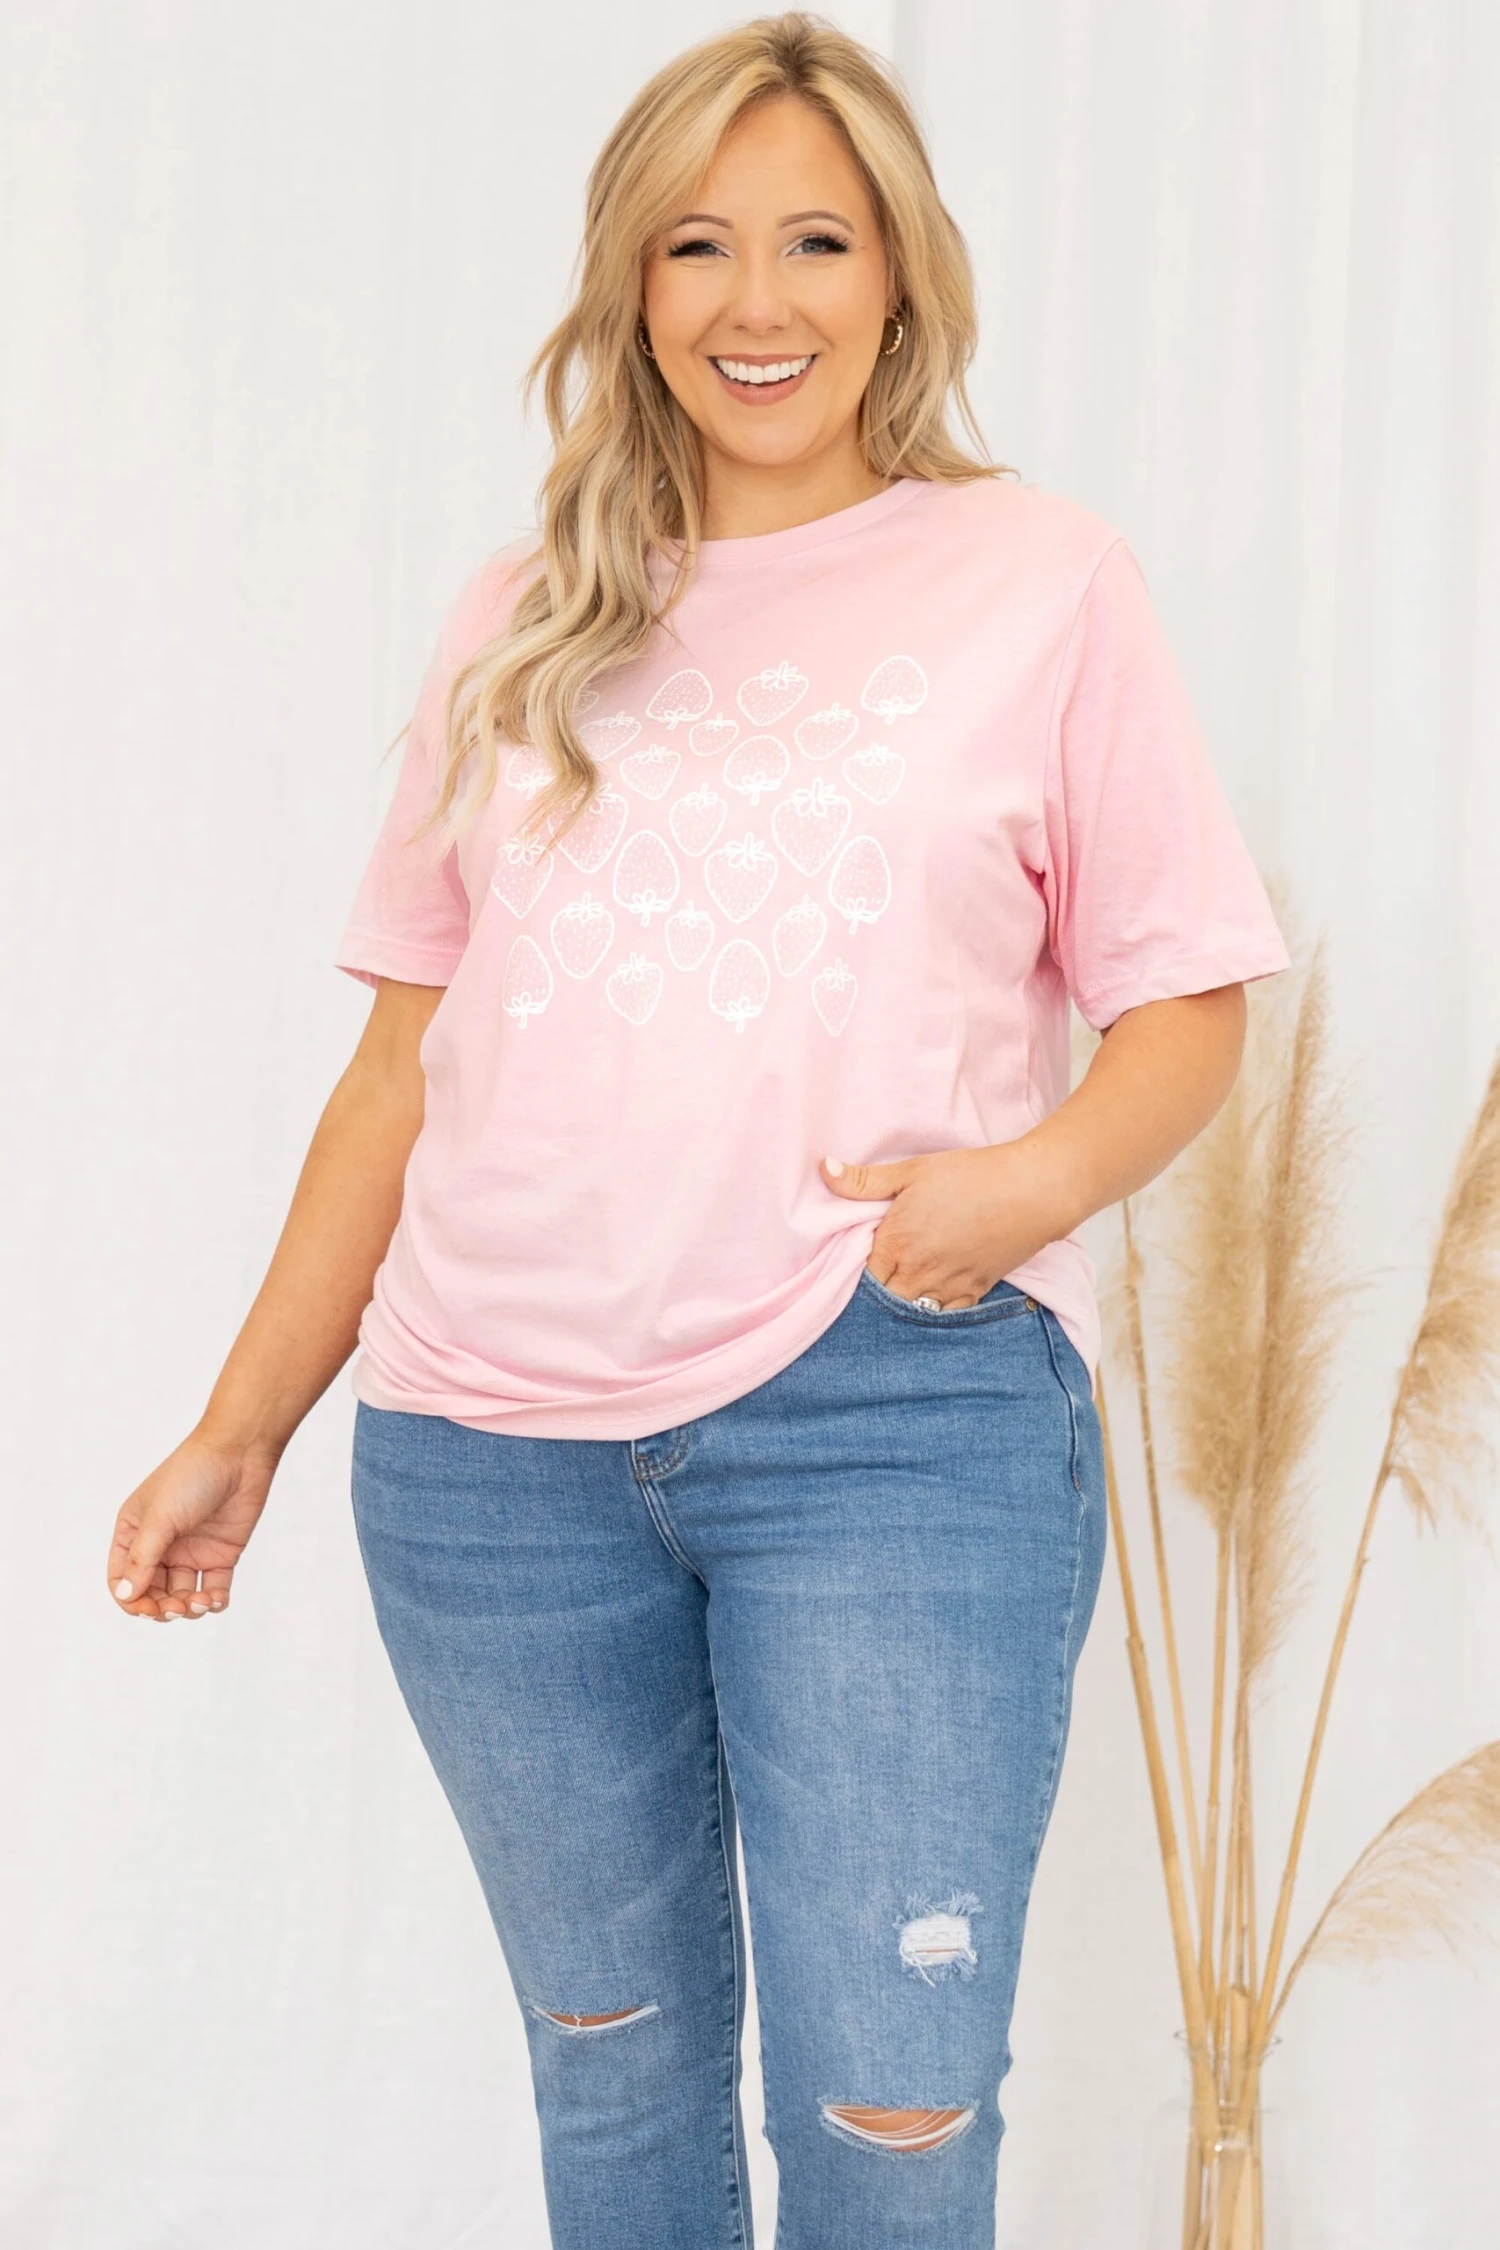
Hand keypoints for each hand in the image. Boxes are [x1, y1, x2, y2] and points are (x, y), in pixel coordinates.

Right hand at [106, 1429, 277, 1621]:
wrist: (240, 1452)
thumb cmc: (192, 1475)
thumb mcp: (160, 1517)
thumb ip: (143, 1559)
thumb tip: (126, 1596)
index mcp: (134, 1532)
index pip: (122, 1580)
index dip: (131, 1599)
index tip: (147, 1607)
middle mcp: (160, 1545)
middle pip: (152, 1593)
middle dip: (162, 1608)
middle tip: (177, 1608)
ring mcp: (191, 1550)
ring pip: (182, 1596)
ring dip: (188, 1608)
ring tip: (201, 1603)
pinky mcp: (220, 1554)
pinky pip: (213, 1589)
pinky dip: (214, 1602)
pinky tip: (216, 1599)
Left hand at [821, 1138, 1080, 1307]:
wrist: (1031, 1191)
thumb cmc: (972, 1176)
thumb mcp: (913, 1170)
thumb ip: (866, 1180)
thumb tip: (825, 1170)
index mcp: (896, 1243)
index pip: (859, 1276)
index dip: (853, 1273)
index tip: (852, 1265)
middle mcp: (918, 1272)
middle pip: (882, 1301)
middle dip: (874, 1295)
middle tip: (873, 1283)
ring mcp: (947, 1286)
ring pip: (911, 1313)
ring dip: (902, 1306)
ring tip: (898, 1294)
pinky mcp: (975, 1290)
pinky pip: (944, 1315)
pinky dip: (932, 1312)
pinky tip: (928, 1301)